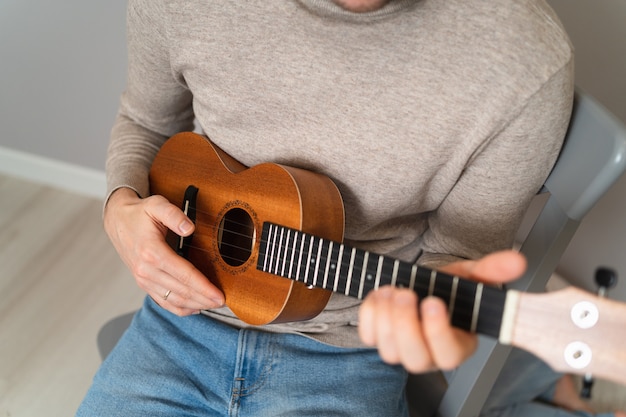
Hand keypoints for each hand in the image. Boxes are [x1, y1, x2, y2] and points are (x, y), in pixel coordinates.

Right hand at [104, 187, 223, 315]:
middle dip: (204, 298)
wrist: (117, 220)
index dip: (204, 287)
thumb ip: (174, 215)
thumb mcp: (157, 205)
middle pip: (181, 291)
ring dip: (195, 305)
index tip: (220, 294)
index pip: (184, 275)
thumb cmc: (140, 213)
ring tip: (213, 306)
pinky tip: (195, 308)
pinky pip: (163, 302)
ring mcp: (143, 279)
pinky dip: (180, 308)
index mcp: (152, 252)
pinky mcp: (143, 283)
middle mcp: (146, 270)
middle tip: (224, 302)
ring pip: (173, 300)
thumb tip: (189, 228)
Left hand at [358, 250, 525, 371]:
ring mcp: (401, 350)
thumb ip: (492, 270)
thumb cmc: (448, 288)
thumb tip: (517, 261)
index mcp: (458, 345)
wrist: (422, 284)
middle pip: (416, 360)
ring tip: (392, 289)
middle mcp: (429, 355)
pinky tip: (380, 294)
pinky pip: (368, 337)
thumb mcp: (471, 276)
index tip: (432, 301)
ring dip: (386, 318)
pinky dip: (369, 314)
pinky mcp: (379, 339)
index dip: (438, 332)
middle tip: (406, 294)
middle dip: (406, 326)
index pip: (449, 355)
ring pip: (389, 351)